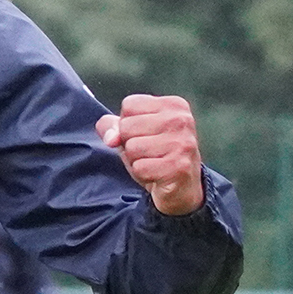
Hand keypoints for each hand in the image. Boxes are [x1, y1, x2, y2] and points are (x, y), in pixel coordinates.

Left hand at [95, 94, 205, 215]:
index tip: (147, 135)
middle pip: (127, 126)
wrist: (182, 188)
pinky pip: (139, 167)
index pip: (129, 105)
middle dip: (130, 144)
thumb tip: (110, 138)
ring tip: (153, 163)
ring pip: (132, 147)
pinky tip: (157, 175)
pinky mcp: (178, 166)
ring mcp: (182, 143)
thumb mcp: (132, 134)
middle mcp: (181, 120)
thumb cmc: (155, 155)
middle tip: (150, 153)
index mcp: (174, 105)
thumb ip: (112, 126)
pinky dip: (143, 174)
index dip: (127, 124)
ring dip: (136, 160)